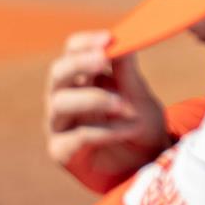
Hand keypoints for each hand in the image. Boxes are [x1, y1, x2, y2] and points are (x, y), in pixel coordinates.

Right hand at [45, 30, 168, 193]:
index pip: (71, 51)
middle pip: (58, 72)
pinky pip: (75, 136)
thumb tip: (124, 41)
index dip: (86, 42)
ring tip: (124, 105)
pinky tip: (127, 129)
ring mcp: (59, 125)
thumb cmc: (140, 126)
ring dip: (94, 99)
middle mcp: (64, 97)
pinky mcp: (62, 151)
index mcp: (82, 78)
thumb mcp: (139, 96)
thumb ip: (128, 73)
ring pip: (60, 102)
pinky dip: (104, 131)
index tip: (109, 38)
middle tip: (105, 59)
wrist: (146, 165)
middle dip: (80, 63)